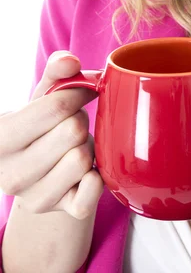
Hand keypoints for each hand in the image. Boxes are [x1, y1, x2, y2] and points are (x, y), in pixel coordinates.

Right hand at [0, 51, 102, 219]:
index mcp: (0, 139)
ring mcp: (34, 198)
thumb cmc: (42, 126)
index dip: (78, 94)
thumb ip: (56, 71)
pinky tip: (87, 171)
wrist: (41, 173)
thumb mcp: (43, 96)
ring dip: (89, 147)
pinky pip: (92, 193)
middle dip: (80, 121)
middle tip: (72, 126)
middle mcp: (10, 174)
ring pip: (84, 158)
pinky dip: (98, 178)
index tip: (81, 94)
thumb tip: (71, 61)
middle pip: (73, 131)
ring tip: (74, 147)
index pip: (56, 107)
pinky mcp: (61, 213)